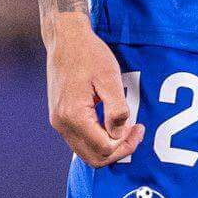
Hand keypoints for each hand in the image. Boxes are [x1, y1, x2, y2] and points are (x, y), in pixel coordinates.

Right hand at [39, 0, 141, 165]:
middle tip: (136, 133)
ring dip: (109, 147)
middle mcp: (62, 124)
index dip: (126, 143)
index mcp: (74, 115)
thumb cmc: (89, 54)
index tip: (139, 126)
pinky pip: (81, 141)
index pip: (105, 148)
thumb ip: (116, 109)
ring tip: (127, 130)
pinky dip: (98, 140)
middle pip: (94, 158)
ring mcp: (58, 122)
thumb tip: (120, 134)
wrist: (65, 39)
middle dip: (119, 151)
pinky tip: (111, 124)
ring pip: (86, 153)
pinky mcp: (60, 118)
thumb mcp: (109, 78)